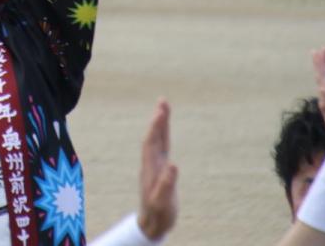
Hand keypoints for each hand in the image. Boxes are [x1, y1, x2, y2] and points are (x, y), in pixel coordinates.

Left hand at [136, 99, 177, 240]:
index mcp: (151, 168)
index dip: (156, 127)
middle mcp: (151, 164)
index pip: (152, 142)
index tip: (160, 111)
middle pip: (154, 137)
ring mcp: (155, 166)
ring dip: (160, 125)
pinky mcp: (161, 170)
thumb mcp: (162, 201)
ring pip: (157, 141)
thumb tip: (174, 165)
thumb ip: (167, 184)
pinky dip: (164, 136)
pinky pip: (162, 148)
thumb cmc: (158, 213)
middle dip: (158, 119)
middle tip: (163, 100)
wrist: (152, 223)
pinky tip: (164, 130)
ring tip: (163, 108)